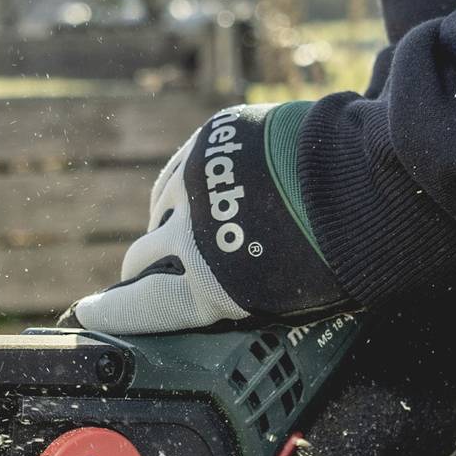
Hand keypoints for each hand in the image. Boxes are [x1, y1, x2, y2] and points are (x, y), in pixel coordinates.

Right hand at [69, 103, 350, 334]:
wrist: (365, 178)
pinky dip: (183, 189)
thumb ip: (242, 298)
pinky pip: (180, 174)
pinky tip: (197, 194)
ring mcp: (197, 182)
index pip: (141, 307)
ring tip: (184, 232)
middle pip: (141, 258)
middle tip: (142, 278)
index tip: (90, 314)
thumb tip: (224, 302)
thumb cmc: (340, 252)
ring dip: (166, 225)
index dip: (113, 314)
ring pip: (160, 211)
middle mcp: (191, 235)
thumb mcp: (287, 299)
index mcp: (211, 287)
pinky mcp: (212, 141)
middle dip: (140, 271)